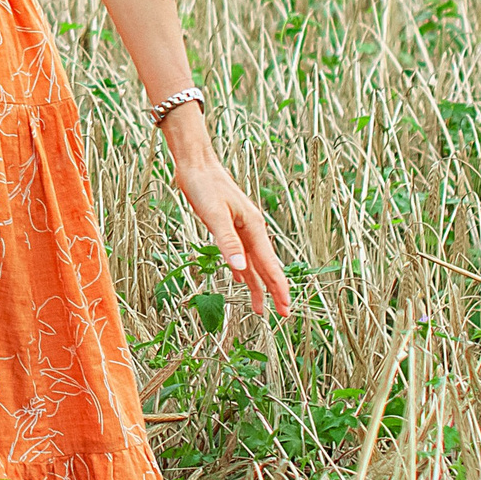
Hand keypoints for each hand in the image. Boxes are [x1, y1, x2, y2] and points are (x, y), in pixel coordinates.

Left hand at [165, 109, 292, 317]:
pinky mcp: (228, 225)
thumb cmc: (204, 185)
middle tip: (282, 315)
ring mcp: (241, 228)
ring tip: (260, 308)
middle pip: (265, 266)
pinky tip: (239, 278)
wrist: (195, 164)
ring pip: (252, 263)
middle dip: (273, 291)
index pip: (269, 264)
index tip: (285, 309)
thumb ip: (227, 241)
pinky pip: (240, 253)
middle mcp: (251, 229)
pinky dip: (242, 269)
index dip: (278, 288)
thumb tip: (240, 269)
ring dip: (256, 285)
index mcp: (253, 227)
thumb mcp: (214, 214)